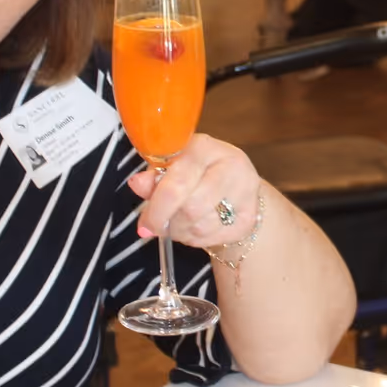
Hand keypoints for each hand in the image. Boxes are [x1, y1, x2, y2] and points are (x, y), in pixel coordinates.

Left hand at [127, 133, 262, 249]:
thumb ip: (154, 178)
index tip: (145, 226)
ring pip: (201, 225)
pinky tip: (195, 228)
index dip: (158, 208)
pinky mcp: (249, 216)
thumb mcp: (172, 169)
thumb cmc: (196, 174)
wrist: (234, 185)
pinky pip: (214, 237)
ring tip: (178, 223)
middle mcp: (230, 165)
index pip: (178, 182)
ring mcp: (245, 191)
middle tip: (160, 227)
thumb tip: (137, 183)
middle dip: (170, 222)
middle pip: (192, 207)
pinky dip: (197, 239)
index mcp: (204, 147)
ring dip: (182, 232)